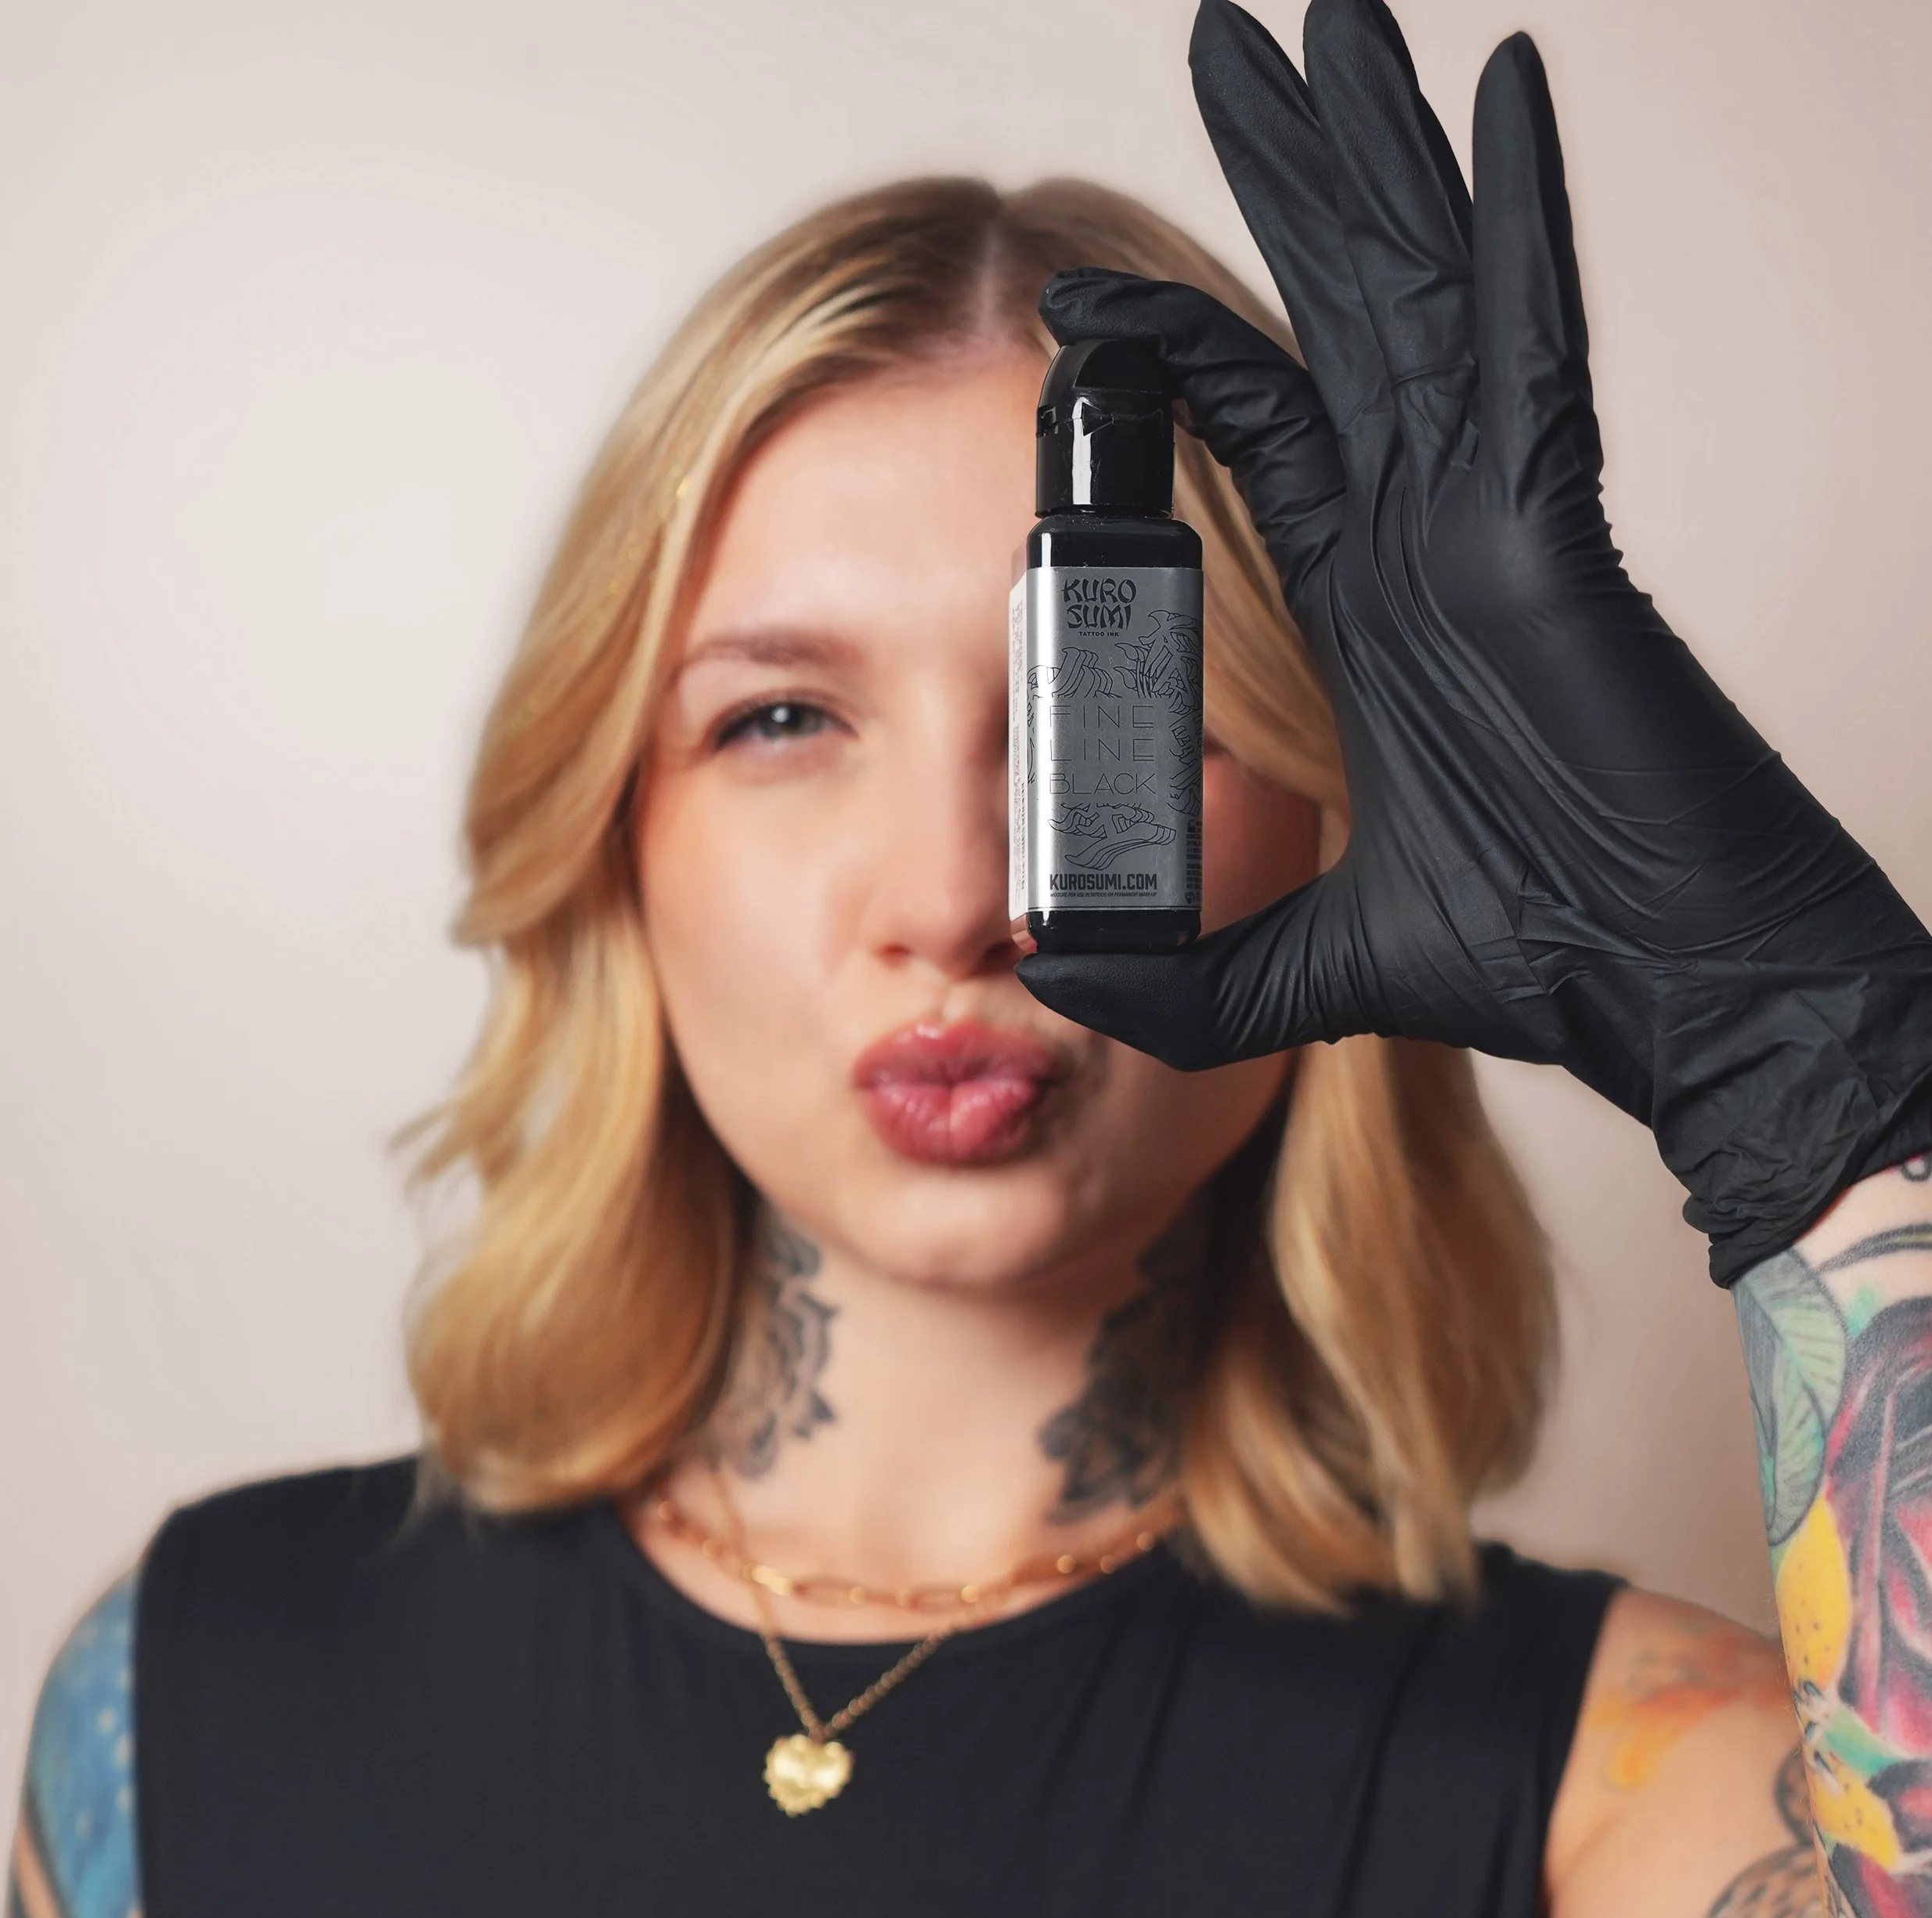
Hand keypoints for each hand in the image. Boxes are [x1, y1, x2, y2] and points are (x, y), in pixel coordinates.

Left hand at [1016, 0, 1931, 1284]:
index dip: (1180, 350)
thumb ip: (1191, 976)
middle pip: (1344, 314)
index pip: (1263, 431)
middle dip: (1290, 177)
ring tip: (1331, 22)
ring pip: (1426, 292)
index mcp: (1376, 607)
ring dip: (1375, 157)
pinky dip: (1518, 217)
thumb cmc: (1551, 957)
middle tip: (1230, 37)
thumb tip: (1060, 988)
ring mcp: (1504, 518)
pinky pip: (1533, 341)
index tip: (1077, 299)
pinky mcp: (1560, 532)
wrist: (1683, 995)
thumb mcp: (1311, 965)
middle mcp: (1436, 532)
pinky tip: (1499, 94)